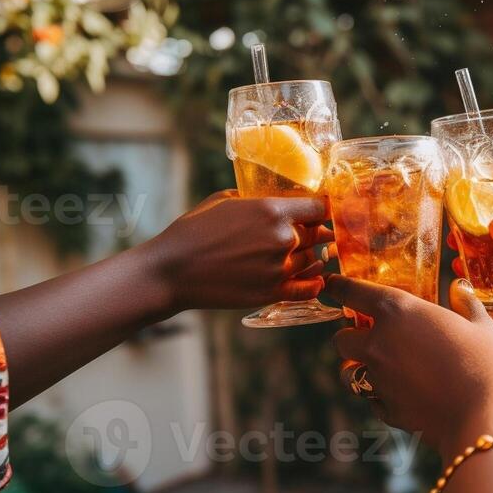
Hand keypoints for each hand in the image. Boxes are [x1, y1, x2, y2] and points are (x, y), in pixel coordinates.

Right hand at [149, 192, 332, 313]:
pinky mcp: (273, 293)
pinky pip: (309, 288)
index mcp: (273, 210)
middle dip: (316, 231)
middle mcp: (283, 239)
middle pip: (319, 233)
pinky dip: (314, 283)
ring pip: (313, 260)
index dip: (320, 208)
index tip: (318, 210)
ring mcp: (280, 268)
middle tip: (314, 232)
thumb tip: (270, 199)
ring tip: (306, 253)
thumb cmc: (193, 231)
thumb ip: (255, 198)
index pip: (318, 207)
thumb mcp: (223, 200)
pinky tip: (312, 278)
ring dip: (311, 256)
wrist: (173, 271)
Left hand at [327, 275, 492, 456]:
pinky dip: (382, 397)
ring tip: (383, 369)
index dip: (339, 287)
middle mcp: (378, 344)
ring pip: (350, 374)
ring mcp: (378, 380)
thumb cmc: (487, 364)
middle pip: (341, 339)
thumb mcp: (482, 326)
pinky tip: (404, 395)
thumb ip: (466, 304)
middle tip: (370, 335)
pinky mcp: (386, 410)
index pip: (353, 292)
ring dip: (360, 369)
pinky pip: (374, 400)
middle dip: (350, 337)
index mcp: (397, 311)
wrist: (484, 420)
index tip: (331, 284)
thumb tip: (460, 289)